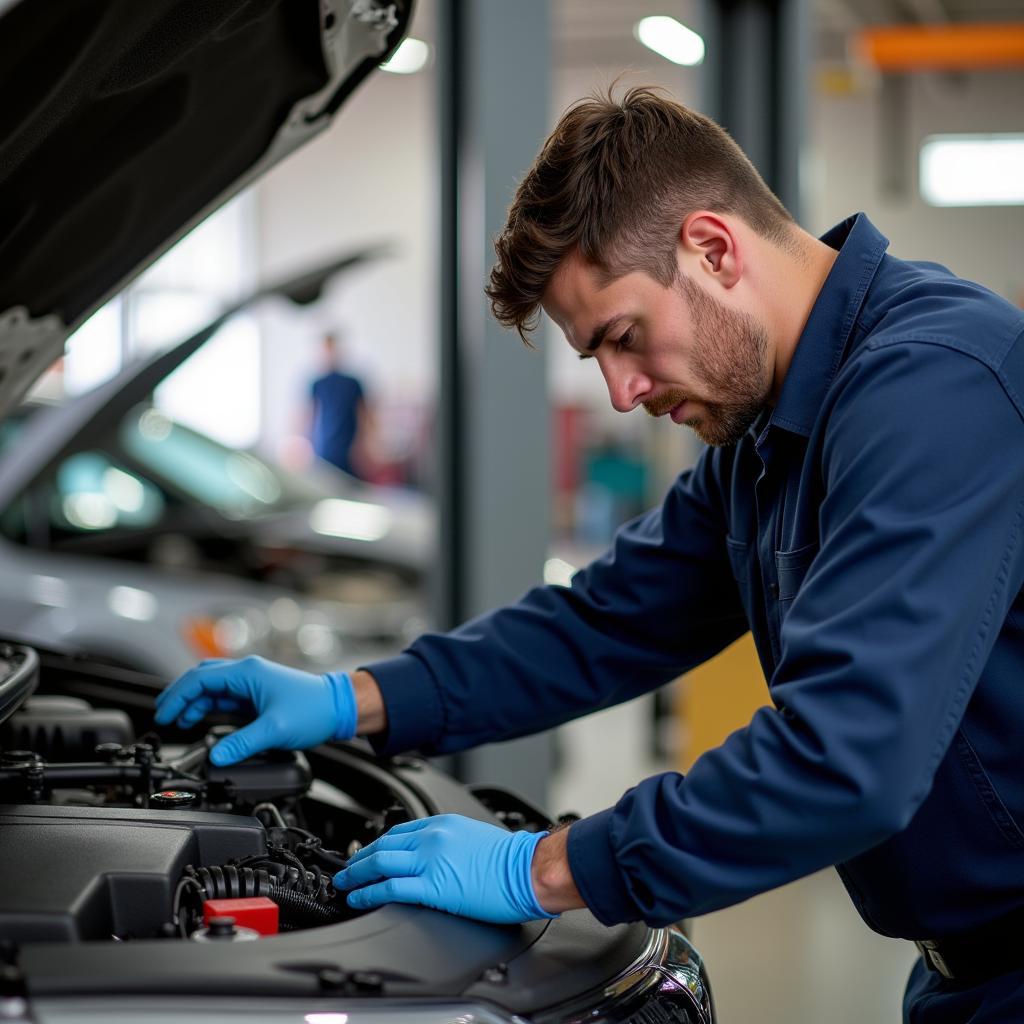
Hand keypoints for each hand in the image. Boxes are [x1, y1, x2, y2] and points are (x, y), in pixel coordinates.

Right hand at [154, 656, 356, 764]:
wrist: (338, 707)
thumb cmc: (314, 710)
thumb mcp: (275, 729)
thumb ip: (243, 744)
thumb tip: (217, 757)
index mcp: (247, 673)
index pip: (200, 679)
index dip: (178, 697)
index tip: (164, 715)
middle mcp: (247, 674)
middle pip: (202, 679)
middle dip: (180, 696)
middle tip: (163, 716)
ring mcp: (252, 684)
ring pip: (212, 688)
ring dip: (193, 702)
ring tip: (177, 720)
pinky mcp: (257, 696)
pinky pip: (225, 698)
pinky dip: (208, 706)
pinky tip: (200, 718)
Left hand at [333, 814, 557, 923]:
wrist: (527, 869)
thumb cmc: (509, 859)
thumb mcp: (472, 836)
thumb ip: (447, 842)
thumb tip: (433, 857)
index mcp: (442, 824)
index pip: (398, 832)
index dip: (376, 845)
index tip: (366, 854)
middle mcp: (432, 838)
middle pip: (383, 845)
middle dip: (359, 859)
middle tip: (345, 869)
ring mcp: (430, 861)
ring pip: (380, 863)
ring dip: (356, 874)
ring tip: (344, 884)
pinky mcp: (433, 887)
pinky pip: (391, 888)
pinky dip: (369, 892)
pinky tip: (358, 898)